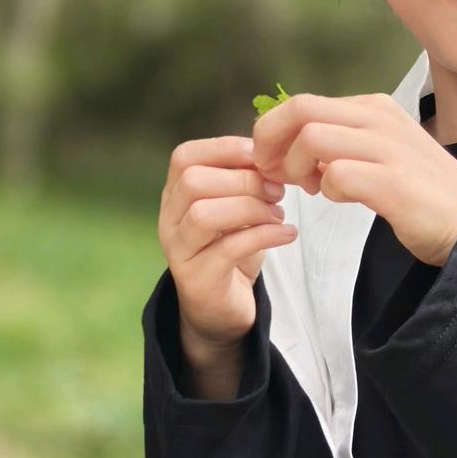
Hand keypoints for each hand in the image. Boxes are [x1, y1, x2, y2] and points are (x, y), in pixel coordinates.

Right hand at [158, 135, 297, 352]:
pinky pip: (229, 249)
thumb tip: (274, 149)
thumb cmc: (232, 248)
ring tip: (279, 214)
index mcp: (176, 195)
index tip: (261, 155)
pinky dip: (265, 236)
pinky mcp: (198, 280)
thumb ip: (245, 178)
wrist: (222, 309)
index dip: (224, 148)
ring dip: (251, 208)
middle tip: (277, 191)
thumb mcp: (236, 207)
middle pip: (193, 182)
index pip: (184, 157)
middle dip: (243, 180)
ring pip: (204, 214)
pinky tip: (287, 234)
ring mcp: (179, 251)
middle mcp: (169, 220)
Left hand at [250, 93, 456, 266]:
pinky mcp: (393, 181)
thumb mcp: (378, 152)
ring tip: (310, 188)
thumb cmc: (419, 192)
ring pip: (312, 137)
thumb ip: (339, 143)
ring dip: (296, 167)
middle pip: (300, 109)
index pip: (303, 102)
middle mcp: (379, 118)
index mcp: (374, 107)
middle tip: (273, 173)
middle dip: (271, 141)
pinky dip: (326, 190)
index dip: (274, 131)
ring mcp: (388, 147)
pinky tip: (342, 199)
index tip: (272, 161)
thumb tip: (288, 147)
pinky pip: (337, 174)